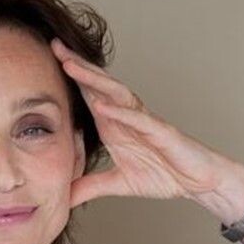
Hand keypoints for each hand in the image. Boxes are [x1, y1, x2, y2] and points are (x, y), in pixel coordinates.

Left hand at [50, 37, 243, 210]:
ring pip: (117, 95)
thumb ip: (90, 186)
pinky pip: (139, 120)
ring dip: (94, 80)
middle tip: (54, 47)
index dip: (69, 79)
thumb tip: (64, 197)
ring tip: (71, 67)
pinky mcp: (162, 133)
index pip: (88, 96)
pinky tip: (103, 107)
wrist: (198, 181)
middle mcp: (127, 118)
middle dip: (77, 66)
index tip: (45, 63)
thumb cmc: (165, 174)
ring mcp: (145, 122)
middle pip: (99, 86)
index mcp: (114, 126)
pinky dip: (121, 113)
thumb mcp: (118, 184)